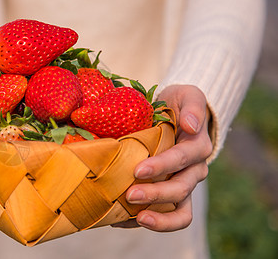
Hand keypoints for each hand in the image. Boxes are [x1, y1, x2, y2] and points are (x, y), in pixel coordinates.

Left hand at [113, 85, 212, 230]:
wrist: (175, 116)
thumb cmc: (179, 105)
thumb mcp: (188, 95)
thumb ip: (194, 106)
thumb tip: (192, 126)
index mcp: (197, 147)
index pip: (182, 160)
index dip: (162, 166)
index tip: (138, 170)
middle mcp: (193, 171)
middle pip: (180, 190)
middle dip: (155, 195)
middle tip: (129, 195)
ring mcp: (183, 186)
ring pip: (179, 212)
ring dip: (157, 218)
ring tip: (134, 218)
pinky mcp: (171, 197)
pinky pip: (166, 217)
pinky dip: (146, 221)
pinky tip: (121, 221)